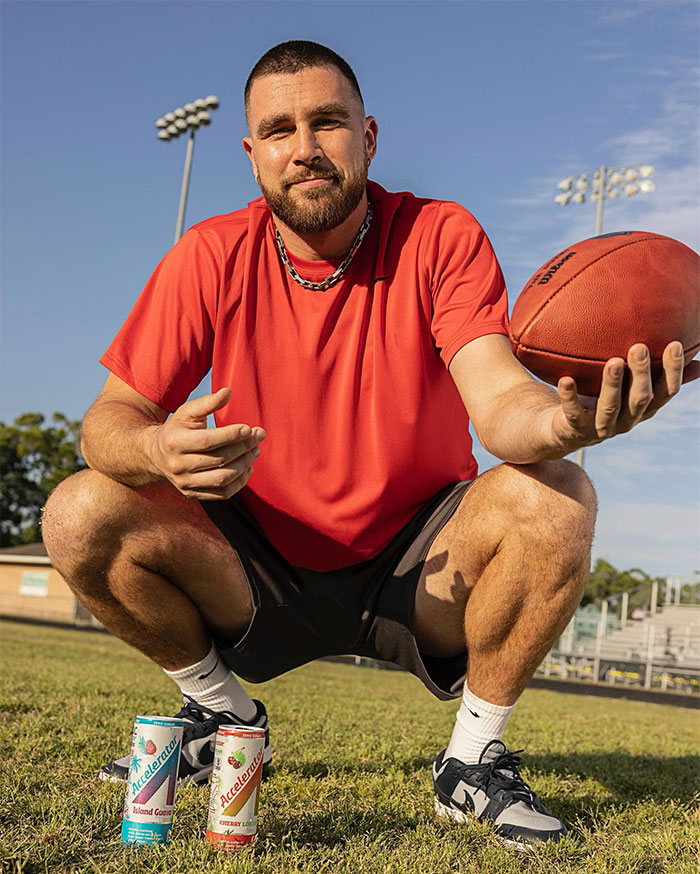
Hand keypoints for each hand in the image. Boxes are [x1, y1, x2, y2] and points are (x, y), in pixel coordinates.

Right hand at [147, 387, 265, 499]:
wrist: (155, 454)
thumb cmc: (177, 428)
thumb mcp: (187, 412)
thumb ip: (207, 402)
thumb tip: (228, 392)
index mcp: (174, 442)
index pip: (207, 441)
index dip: (231, 435)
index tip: (249, 428)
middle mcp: (177, 465)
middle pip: (218, 460)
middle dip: (243, 447)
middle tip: (259, 436)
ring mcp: (185, 483)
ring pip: (222, 479)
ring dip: (244, 465)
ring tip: (255, 451)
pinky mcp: (192, 494)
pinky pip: (222, 494)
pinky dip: (239, 482)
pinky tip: (247, 468)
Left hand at [551, 341, 699, 453]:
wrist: (566, 429)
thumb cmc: (602, 398)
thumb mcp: (630, 386)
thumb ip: (657, 373)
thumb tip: (697, 358)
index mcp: (643, 408)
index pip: (665, 392)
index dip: (672, 371)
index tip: (674, 345)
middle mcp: (626, 420)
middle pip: (639, 399)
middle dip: (641, 374)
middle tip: (639, 348)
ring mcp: (601, 426)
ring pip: (610, 407)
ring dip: (612, 385)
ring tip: (613, 362)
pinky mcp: (575, 428)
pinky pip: (573, 412)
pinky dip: (570, 396)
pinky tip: (566, 379)